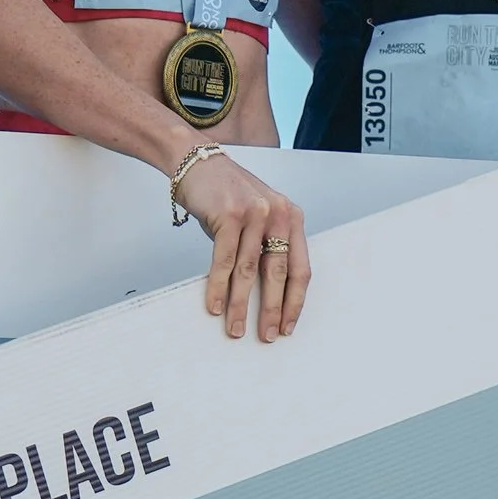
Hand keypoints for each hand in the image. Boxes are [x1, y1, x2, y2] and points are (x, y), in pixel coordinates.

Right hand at [175, 150, 310, 343]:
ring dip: (241, 305)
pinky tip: (214, 306)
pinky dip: (218, 287)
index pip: (301, 268)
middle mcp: (278, 213)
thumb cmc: (226, 194)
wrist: (197, 162)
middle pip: (278, 273)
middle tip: (267, 336)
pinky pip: (224, 260)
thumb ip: (266, 245)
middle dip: (273, 309)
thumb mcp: (257, 216)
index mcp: (291, 217)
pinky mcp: (229, 215)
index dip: (295, 301)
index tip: (288, 325)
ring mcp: (254, 213)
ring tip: (236, 329)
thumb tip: (266, 293)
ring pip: (249, 270)